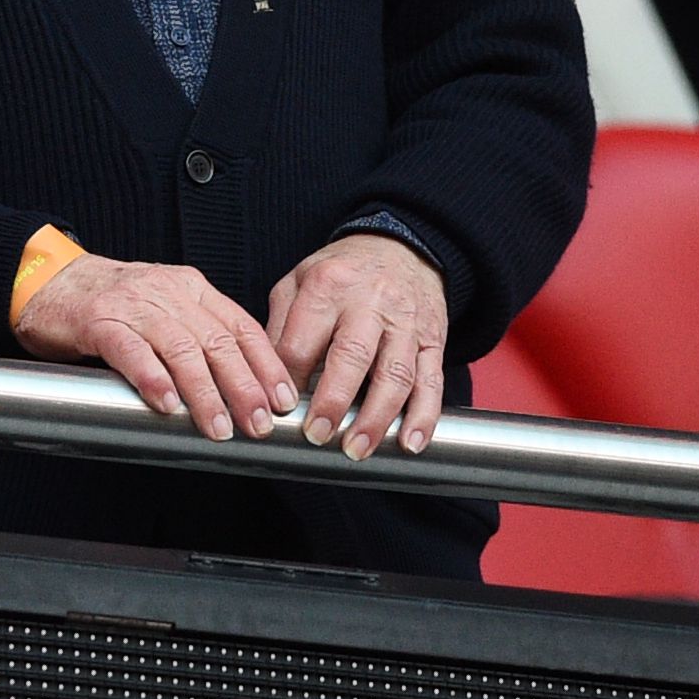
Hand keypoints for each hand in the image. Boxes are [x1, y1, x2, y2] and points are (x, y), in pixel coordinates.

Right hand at [13, 253, 294, 441]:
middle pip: (217, 340)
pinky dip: (152, 378)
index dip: (266, 365)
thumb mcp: (166, 311)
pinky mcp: (97, 319)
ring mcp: (132, 304)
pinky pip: (131, 350)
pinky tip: (166, 403)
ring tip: (218, 427)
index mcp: (190, 288)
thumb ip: (200, 337)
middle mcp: (167, 291)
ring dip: (204, 392)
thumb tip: (244, 389)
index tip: (284, 400)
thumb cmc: (113, 307)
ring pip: (180, 348)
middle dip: (244, 386)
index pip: (241, 326)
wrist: (50, 283)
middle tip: (259, 423)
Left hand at [266, 230, 451, 457]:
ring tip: (358, 449)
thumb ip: (279, 325)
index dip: (288, 379)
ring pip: (395, 374)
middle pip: (351, 357)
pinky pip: (431, 381)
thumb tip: (265, 377)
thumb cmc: (342, 273)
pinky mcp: (433, 340)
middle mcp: (369, 304)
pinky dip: (423, 416)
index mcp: (327, 286)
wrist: (401, 249)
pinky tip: (409, 442)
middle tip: (317, 436)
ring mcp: (405, 323)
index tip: (279, 409)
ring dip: (376, 417)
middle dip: (333, 402)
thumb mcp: (298, 280)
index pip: (301, 341)